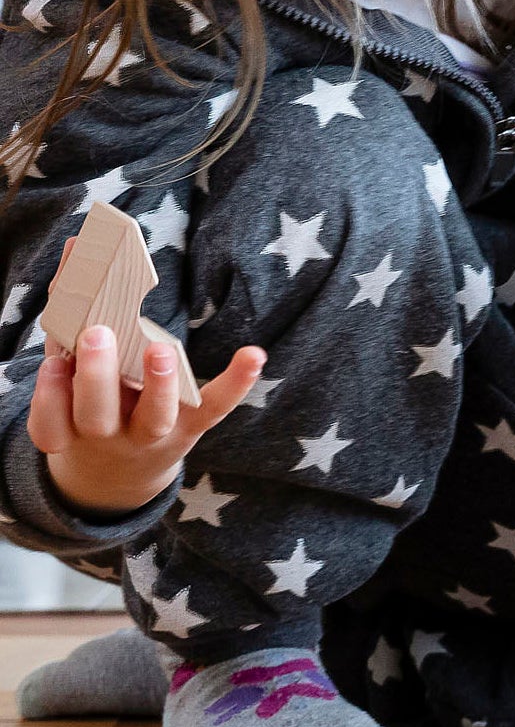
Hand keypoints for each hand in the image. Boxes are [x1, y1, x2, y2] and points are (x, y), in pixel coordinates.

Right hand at [28, 322, 265, 518]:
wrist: (119, 473)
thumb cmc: (91, 407)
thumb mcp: (68, 384)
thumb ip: (66, 330)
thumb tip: (75, 253)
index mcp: (68, 428)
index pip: (50, 422)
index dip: (49, 397)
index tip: (54, 363)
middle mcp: (108, 436)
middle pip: (97, 417)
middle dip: (96, 378)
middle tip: (97, 335)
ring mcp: (152, 434)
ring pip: (153, 418)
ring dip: (157, 384)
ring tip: (159, 349)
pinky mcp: (192, 424)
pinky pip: (214, 406)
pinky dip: (236, 382)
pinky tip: (253, 354)